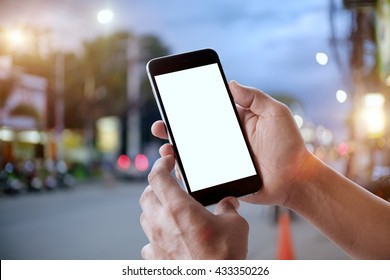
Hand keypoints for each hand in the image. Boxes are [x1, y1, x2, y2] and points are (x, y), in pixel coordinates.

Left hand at [140, 155, 248, 258]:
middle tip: (167, 185)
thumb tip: (229, 202)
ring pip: (144, 217)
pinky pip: (148, 243)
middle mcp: (161, 222)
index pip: (157, 176)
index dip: (160, 164)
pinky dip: (154, 237)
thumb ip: (229, 208)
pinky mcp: (156, 259)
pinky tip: (166, 238)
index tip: (167, 161)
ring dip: (153, 209)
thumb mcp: (235, 225)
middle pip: (146, 195)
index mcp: (178, 207)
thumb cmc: (223, 256)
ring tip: (167, 210)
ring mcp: (156, 242)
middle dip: (155, 186)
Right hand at [151, 81, 310, 205]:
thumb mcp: (275, 113)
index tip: (173, 102)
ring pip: (194, 152)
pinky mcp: (223, 176)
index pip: (208, 111)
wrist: (295, 179)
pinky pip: (201, 172)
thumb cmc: (289, 145)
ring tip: (166, 147)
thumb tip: (230, 83)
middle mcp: (226, 139)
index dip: (190, 107)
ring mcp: (223, 158)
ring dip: (176, 149)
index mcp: (236, 122)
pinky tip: (177, 166)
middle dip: (175, 128)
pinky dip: (187, 170)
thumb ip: (254, 97)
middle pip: (195, 131)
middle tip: (160, 125)